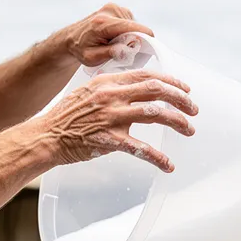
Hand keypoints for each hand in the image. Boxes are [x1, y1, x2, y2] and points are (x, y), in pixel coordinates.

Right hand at [37, 68, 196, 171]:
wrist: (46, 136)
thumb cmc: (65, 116)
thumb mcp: (87, 91)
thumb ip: (109, 87)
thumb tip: (132, 85)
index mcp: (107, 83)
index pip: (147, 75)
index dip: (171, 81)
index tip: (185, 89)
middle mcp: (111, 96)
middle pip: (156, 91)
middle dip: (181, 99)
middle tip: (194, 109)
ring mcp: (111, 118)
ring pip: (155, 115)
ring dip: (177, 122)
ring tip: (189, 130)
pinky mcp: (109, 140)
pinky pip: (141, 149)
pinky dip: (158, 158)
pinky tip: (168, 165)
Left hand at [50, 3, 153, 66]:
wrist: (71, 38)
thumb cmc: (80, 49)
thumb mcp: (92, 58)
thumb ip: (111, 53)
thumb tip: (130, 48)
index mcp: (103, 22)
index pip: (134, 28)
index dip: (144, 40)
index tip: (144, 52)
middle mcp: (110, 10)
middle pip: (137, 28)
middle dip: (134, 41)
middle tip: (120, 51)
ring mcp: (114, 7)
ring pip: (135, 26)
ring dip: (129, 37)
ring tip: (113, 43)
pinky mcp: (117, 8)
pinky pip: (131, 23)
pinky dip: (126, 32)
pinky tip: (114, 37)